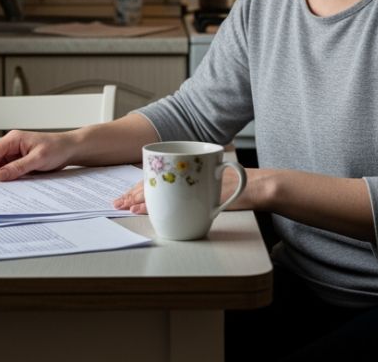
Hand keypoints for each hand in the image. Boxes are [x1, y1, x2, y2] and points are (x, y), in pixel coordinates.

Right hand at [0, 129, 77, 180]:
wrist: (71, 149)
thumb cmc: (57, 148)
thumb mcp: (38, 158)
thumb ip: (18, 167)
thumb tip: (0, 175)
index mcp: (13, 139)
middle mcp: (12, 146)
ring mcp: (16, 154)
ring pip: (2, 167)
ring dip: (3, 177)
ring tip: (6, 188)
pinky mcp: (21, 162)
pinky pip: (11, 171)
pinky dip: (11, 179)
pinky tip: (14, 186)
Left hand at [112, 168, 256, 213]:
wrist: (260, 185)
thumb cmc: (238, 183)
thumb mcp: (213, 177)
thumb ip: (193, 182)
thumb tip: (170, 196)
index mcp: (188, 167)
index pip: (158, 175)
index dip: (139, 184)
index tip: (126, 193)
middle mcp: (188, 172)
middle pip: (153, 183)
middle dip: (132, 193)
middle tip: (117, 202)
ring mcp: (192, 183)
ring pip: (158, 191)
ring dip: (138, 200)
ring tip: (124, 207)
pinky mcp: (196, 196)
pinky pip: (170, 202)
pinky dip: (154, 207)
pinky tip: (142, 210)